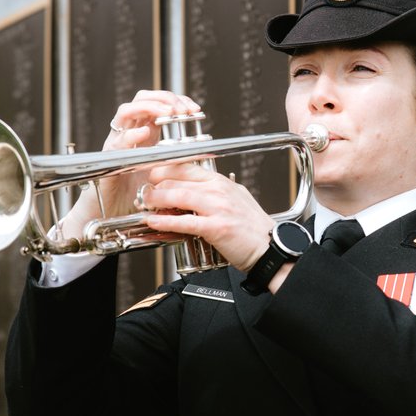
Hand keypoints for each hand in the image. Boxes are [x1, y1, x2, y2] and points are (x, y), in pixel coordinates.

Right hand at [58, 91, 200, 238]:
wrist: (113, 211)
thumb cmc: (137, 190)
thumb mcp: (163, 167)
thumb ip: (176, 153)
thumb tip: (200, 145)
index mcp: (144, 130)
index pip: (158, 102)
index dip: (176, 100)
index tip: (194, 109)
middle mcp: (129, 131)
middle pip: (142, 97)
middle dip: (164, 98)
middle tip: (182, 109)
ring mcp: (117, 142)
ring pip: (126, 111)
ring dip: (149, 107)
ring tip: (168, 113)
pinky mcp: (109, 158)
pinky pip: (118, 141)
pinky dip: (131, 134)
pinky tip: (145, 133)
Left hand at [138, 162, 273, 271]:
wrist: (270, 248)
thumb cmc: (253, 229)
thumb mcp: (234, 200)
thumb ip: (213, 194)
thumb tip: (189, 194)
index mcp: (222, 182)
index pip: (188, 167)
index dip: (165, 169)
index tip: (153, 175)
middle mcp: (220, 191)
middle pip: (179, 180)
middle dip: (156, 185)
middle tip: (145, 192)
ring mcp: (218, 208)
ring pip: (179, 196)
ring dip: (157, 199)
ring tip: (146, 204)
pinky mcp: (216, 228)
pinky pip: (184, 222)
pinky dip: (165, 222)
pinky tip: (153, 222)